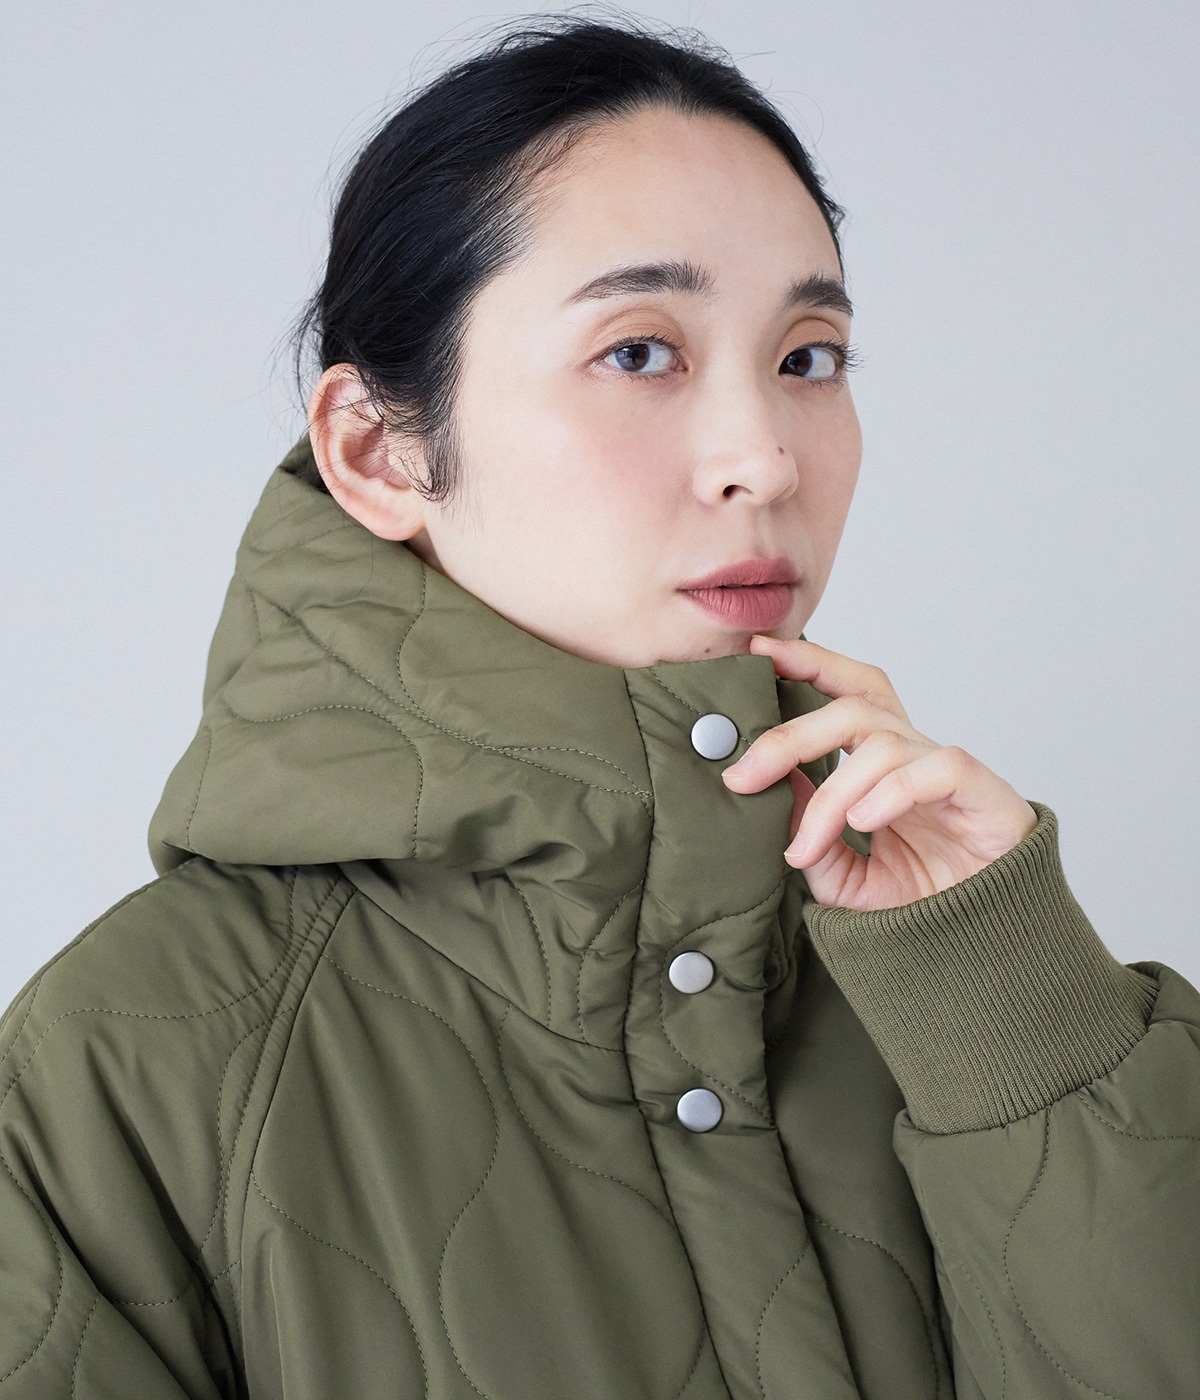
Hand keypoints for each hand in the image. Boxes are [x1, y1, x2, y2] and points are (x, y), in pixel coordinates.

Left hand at [720, 635, 1038, 910]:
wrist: (984, 948)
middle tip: (743, 776)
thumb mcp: (842, 878)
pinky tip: (866, 823)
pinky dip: (893, 792)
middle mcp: (914, 755)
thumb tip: (775, 785)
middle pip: (854, 708)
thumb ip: (809, 835)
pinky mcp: (985, 794)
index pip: (848, 691)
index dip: (809, 663)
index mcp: (883, 761)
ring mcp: (949, 771)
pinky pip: (937, 768)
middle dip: (790, 736)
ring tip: (807, 848)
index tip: (760, 654)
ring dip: (833, 796)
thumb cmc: (921, 904)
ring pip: (883, 745)